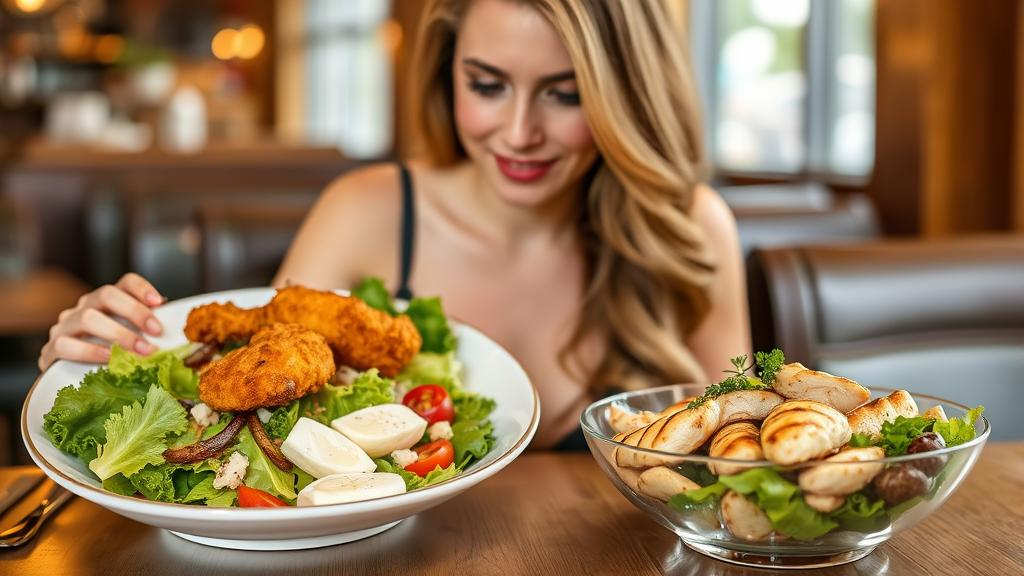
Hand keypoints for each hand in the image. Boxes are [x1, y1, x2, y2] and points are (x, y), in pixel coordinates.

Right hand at [38, 273, 164, 370]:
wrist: (69, 380)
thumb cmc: (109, 357)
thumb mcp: (130, 340)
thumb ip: (147, 332)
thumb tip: (173, 331)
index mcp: (106, 302)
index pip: (124, 283)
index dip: (142, 288)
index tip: (159, 303)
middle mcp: (84, 307)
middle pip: (107, 295)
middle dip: (135, 312)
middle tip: (157, 332)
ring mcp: (65, 326)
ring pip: (88, 318)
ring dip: (119, 335)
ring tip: (142, 351)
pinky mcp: (51, 349)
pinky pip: (67, 344)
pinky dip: (91, 351)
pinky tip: (110, 359)